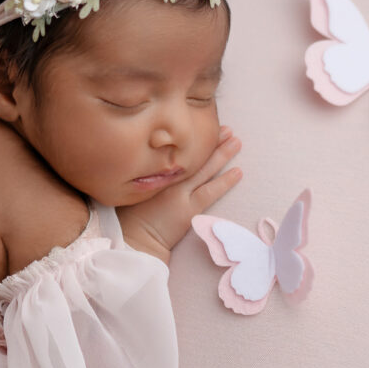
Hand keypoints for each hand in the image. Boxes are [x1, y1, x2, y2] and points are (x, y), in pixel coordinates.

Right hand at [116, 127, 241, 262]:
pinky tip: (238, 172)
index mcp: (154, 171)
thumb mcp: (134, 188)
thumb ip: (146, 175)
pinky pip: (211, 191)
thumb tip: (156, 163)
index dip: (193, 140)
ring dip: (222, 154)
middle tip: (226, 128)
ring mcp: (180, 193)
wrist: (134, 239)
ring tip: (236, 141)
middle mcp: (168, 178)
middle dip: (211, 141)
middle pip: (193, 155)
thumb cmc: (129, 216)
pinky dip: (225, 181)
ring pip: (205, 169)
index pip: (176, 151)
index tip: (203, 128)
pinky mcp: (189, 209)